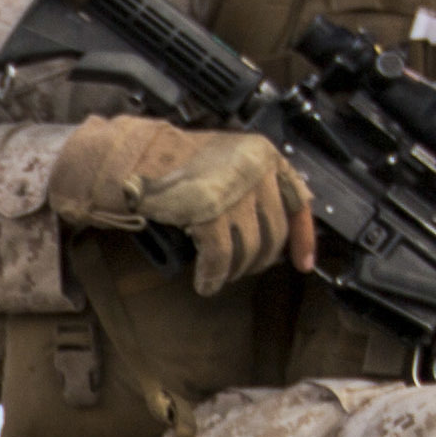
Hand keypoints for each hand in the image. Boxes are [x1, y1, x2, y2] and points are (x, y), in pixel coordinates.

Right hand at [43, 116, 314, 297]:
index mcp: (263, 154)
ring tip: (218, 274)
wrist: (133, 159)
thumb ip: (255, 185)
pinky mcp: (209, 213)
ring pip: (249, 250)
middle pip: (272, 234)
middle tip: (240, 267)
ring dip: (234, 271)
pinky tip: (206, 282)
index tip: (302, 263)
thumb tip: (273, 230)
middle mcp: (254, 170)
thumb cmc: (175, 163)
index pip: (298, 202)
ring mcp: (233, 192)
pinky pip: (221, 259)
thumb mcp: (229, 160)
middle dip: (257, 259)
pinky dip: (214, 276)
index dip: (302, 238)